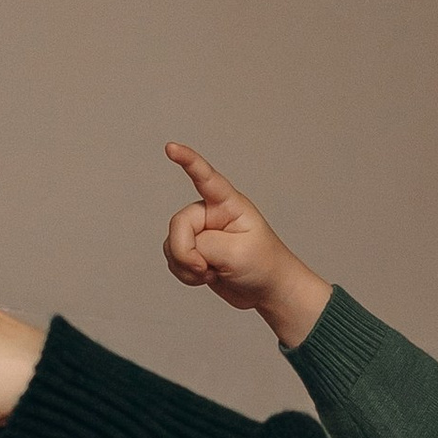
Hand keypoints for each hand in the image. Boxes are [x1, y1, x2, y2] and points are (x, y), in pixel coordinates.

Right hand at [161, 145, 331, 347]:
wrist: (267, 290)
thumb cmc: (263, 265)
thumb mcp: (236, 254)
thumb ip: (203, 245)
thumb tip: (182, 248)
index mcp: (228, 204)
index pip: (205, 177)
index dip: (188, 161)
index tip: (170, 147)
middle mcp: (210, 213)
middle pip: (179, 225)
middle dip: (185, 252)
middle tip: (205, 269)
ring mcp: (200, 232)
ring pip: (172, 245)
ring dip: (186, 266)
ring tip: (212, 273)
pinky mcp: (194, 251)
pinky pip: (173, 260)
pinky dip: (185, 274)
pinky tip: (206, 277)